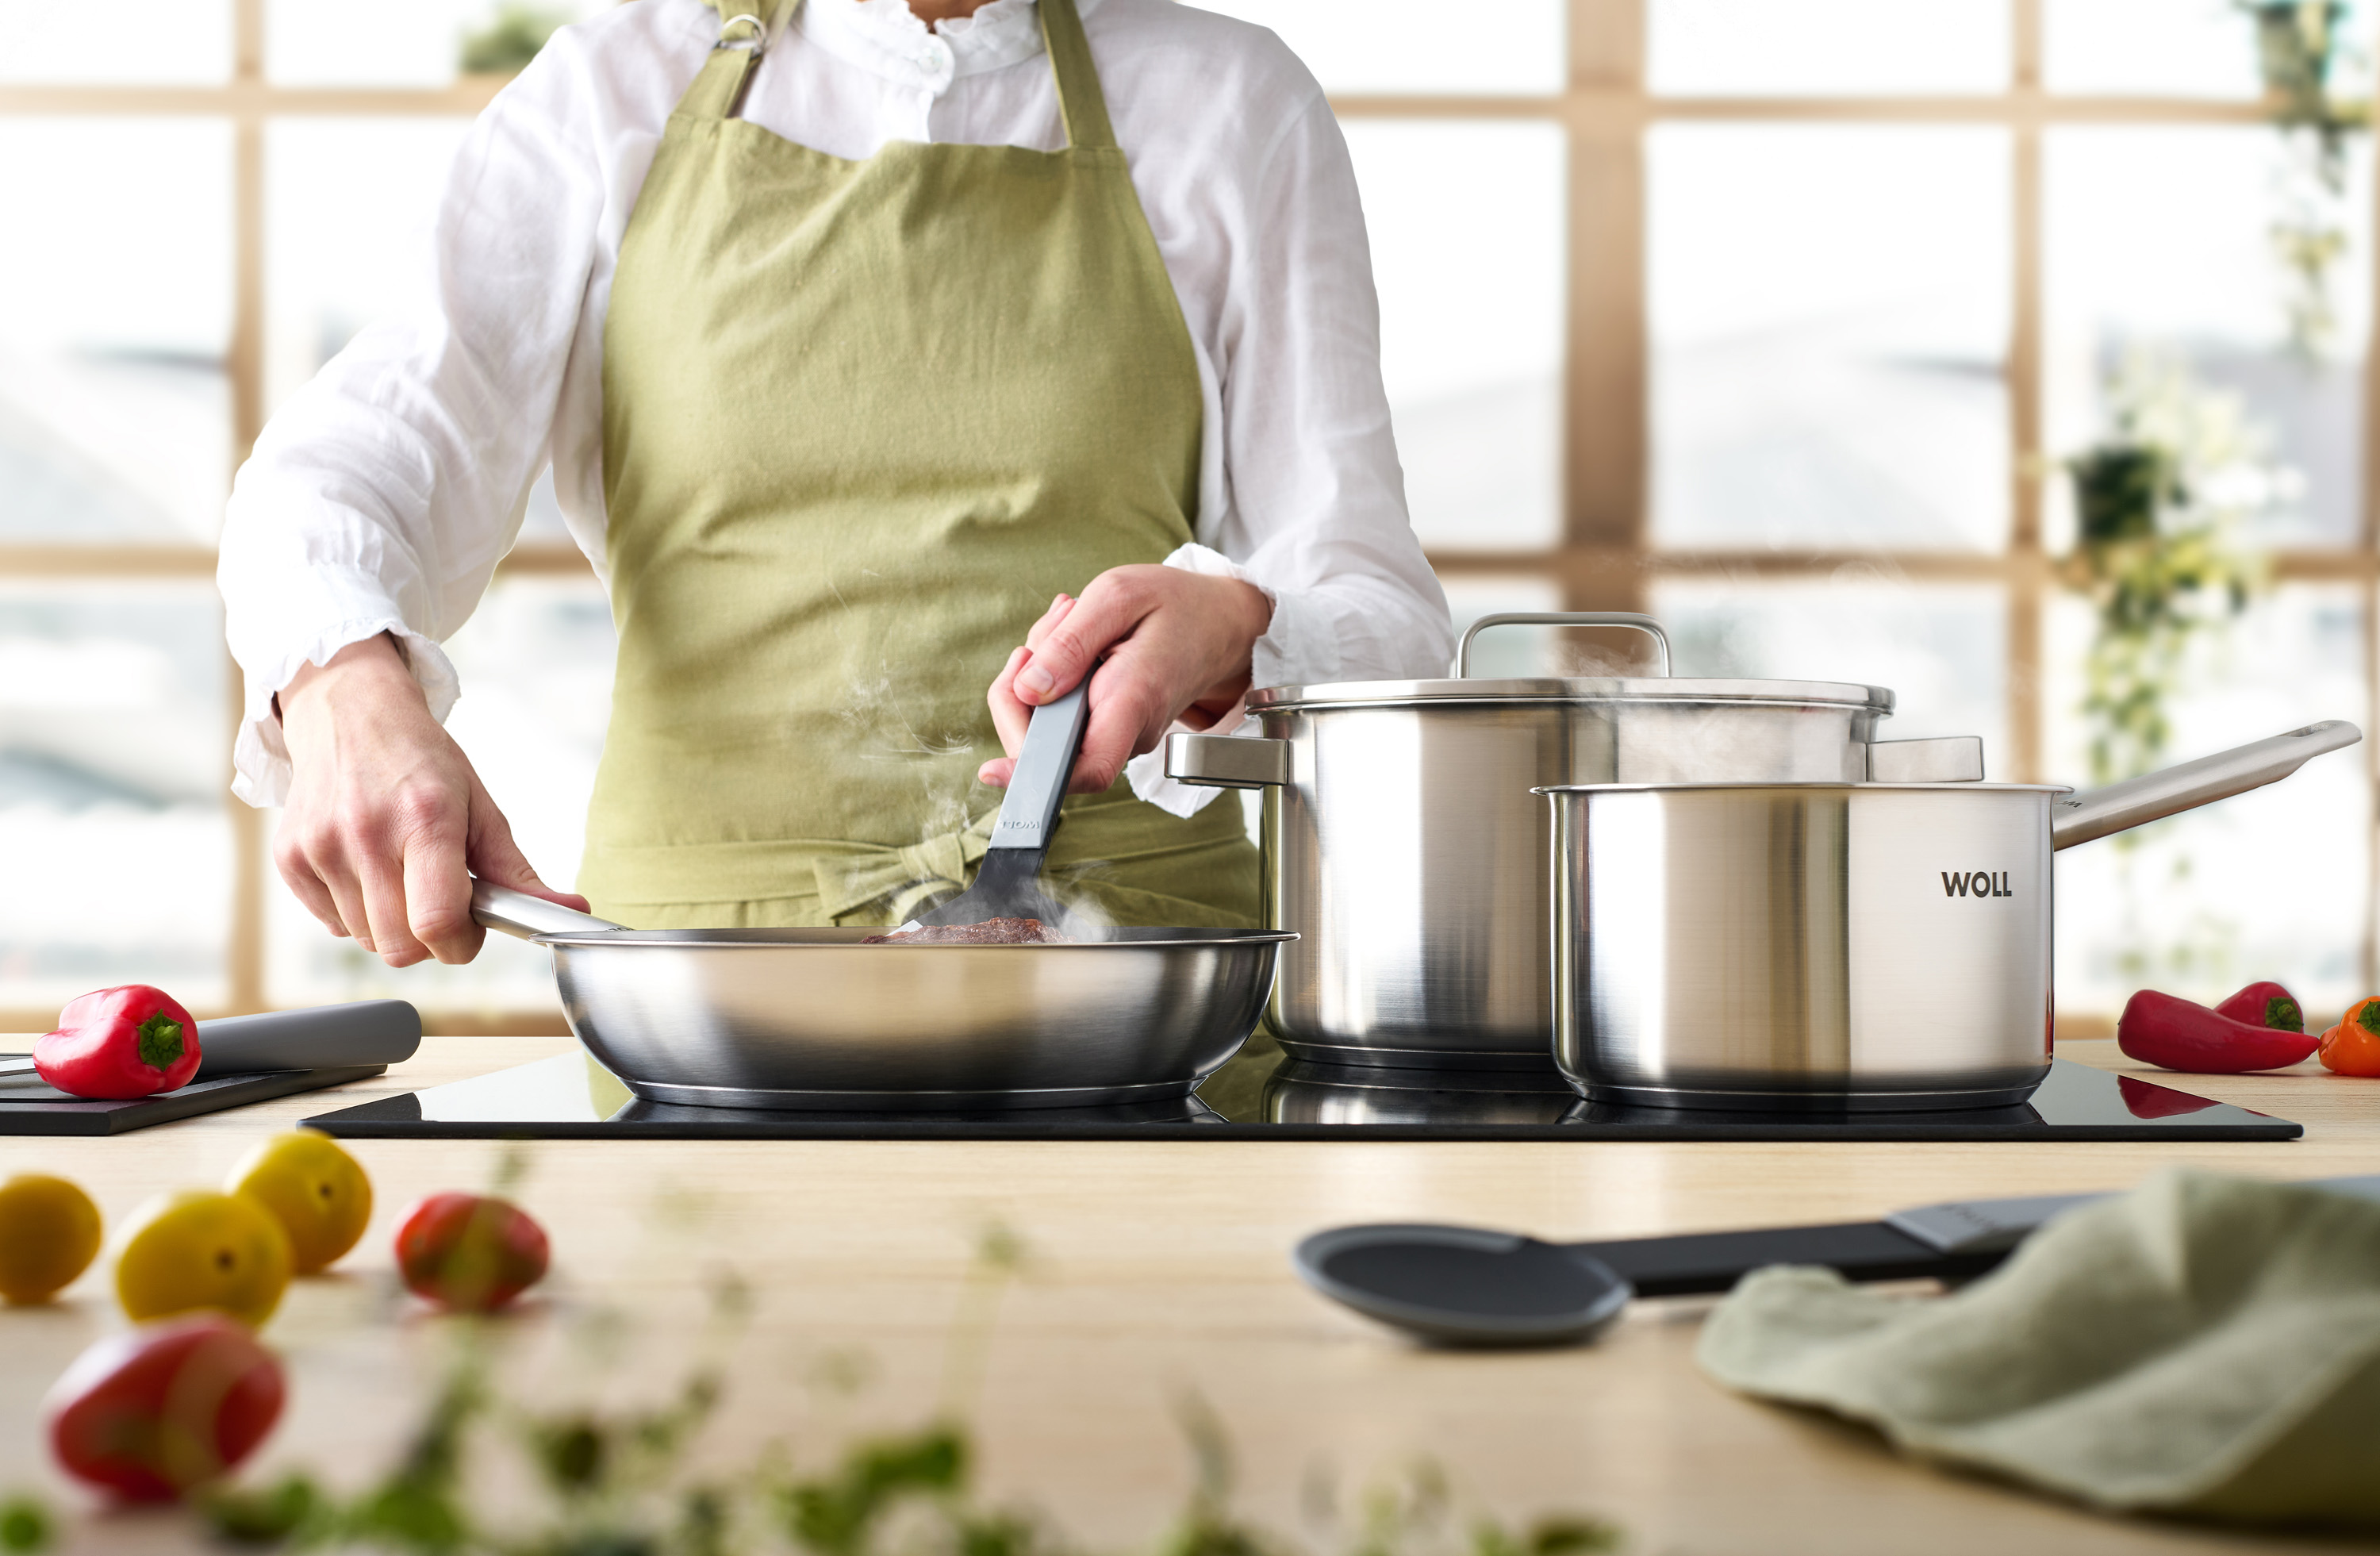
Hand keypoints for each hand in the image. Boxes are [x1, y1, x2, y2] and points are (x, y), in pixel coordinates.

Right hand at [276, 634, 587, 967]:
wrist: (348, 711)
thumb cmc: (419, 759)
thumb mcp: (480, 805)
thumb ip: (517, 871)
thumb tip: (572, 913)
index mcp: (425, 819)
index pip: (437, 922)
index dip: (461, 943)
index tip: (469, 928)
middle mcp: (367, 835)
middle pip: (400, 947)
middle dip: (429, 940)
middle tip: (440, 903)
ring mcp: (321, 847)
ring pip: (367, 940)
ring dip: (393, 925)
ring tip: (402, 875)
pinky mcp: (289, 857)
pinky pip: (331, 924)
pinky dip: (356, 913)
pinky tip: (368, 870)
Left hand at [979, 565, 1272, 793]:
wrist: (1221, 624)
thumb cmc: (1177, 606)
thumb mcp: (1119, 596)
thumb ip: (1070, 642)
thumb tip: (1028, 689)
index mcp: (1134, 701)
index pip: (1085, 767)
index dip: (1032, 775)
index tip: (991, 771)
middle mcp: (1127, 731)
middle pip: (1044, 742)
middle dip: (1020, 685)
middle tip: (1048, 630)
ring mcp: (1119, 734)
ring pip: (1046, 721)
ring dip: (1039, 667)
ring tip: (1072, 620)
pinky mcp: (1108, 725)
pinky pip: (1059, 711)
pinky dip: (1053, 671)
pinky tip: (1077, 638)